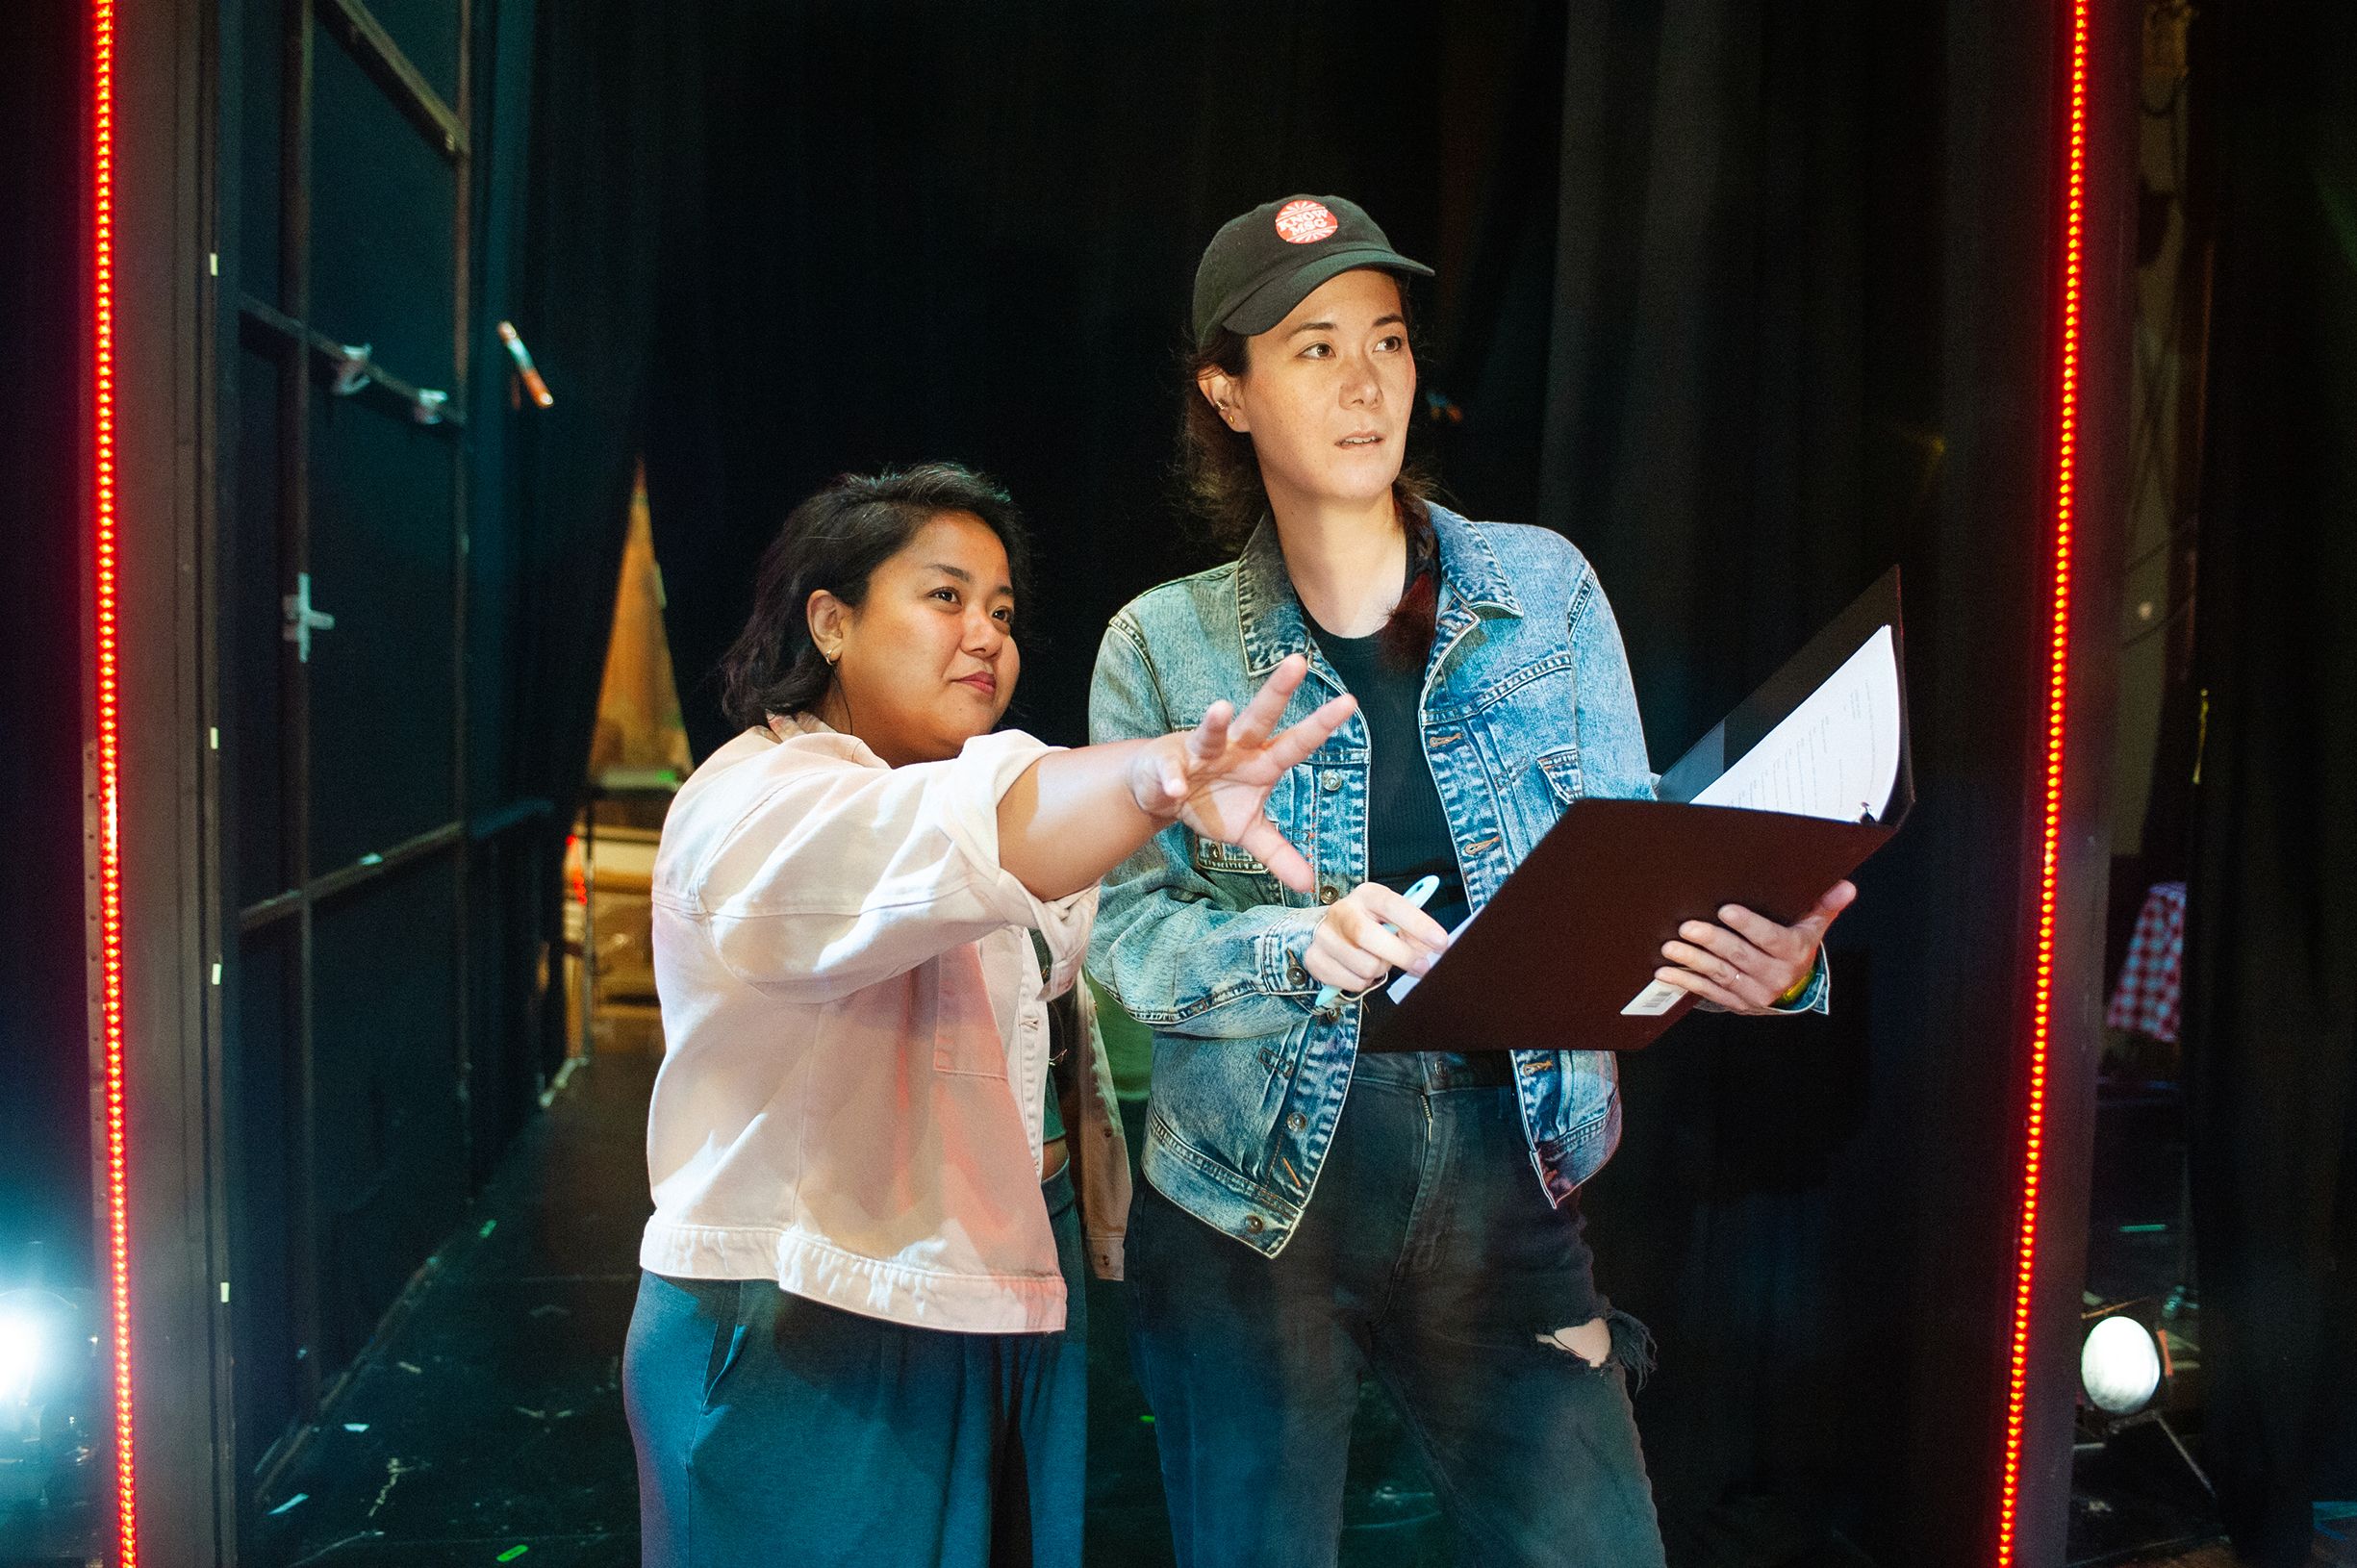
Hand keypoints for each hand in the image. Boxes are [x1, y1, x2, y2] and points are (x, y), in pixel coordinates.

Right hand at [1128, 654, 1356, 892]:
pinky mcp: (1168, 762)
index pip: (1297, 742)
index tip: (1349, 702)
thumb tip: (1310, 885)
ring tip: (1222, 708)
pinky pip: (1171, 772)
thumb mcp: (1249, 833)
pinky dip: (1173, 781)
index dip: (1321, 725)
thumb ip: (1279, 854)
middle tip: (1297, 663)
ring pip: (1211, 732)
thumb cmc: (1212, 803)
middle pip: (1260, 717)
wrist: (1162, 795)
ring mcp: (1201, 751)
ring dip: (1215, 723)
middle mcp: (1236, 748)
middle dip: (1277, 691)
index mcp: (1261, 762)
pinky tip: (1176, 788)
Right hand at [1304, 882, 1453, 994]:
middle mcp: (1342, 912)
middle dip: (1402, 956)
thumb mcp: (1391, 918)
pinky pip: (1354, 983)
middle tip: (1422, 967)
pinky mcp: (1316, 961)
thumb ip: (1412, 931)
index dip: (1418, 924)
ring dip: (1380, 971)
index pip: (1392, 905)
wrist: (1324, 931)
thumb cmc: (1369, 924)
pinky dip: (1364, 982)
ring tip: (1378, 960)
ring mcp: (1325, 937)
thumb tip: (1431, 950)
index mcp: (1366, 895)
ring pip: (1365, 966)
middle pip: (1370, 937)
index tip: (1441, 942)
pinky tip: (1360, 968)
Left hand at [1652, 880, 1856, 1015]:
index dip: (1748, 925)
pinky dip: (1685, 982)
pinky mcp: (1736, 1003)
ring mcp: (1753, 993)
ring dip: (1693, 961)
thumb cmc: (1798, 948)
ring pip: (1721, 974)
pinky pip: (1708, 992)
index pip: (1770, 939)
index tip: (1726, 911)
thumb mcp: (1813, 928)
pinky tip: (1666, 972)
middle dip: (1712, 941)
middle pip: (1740, 956)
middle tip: (1688, 926)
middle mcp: (1774, 976)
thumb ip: (1825, 905)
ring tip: (1672, 947)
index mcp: (1793, 953)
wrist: (1794, 992)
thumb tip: (1847, 886)